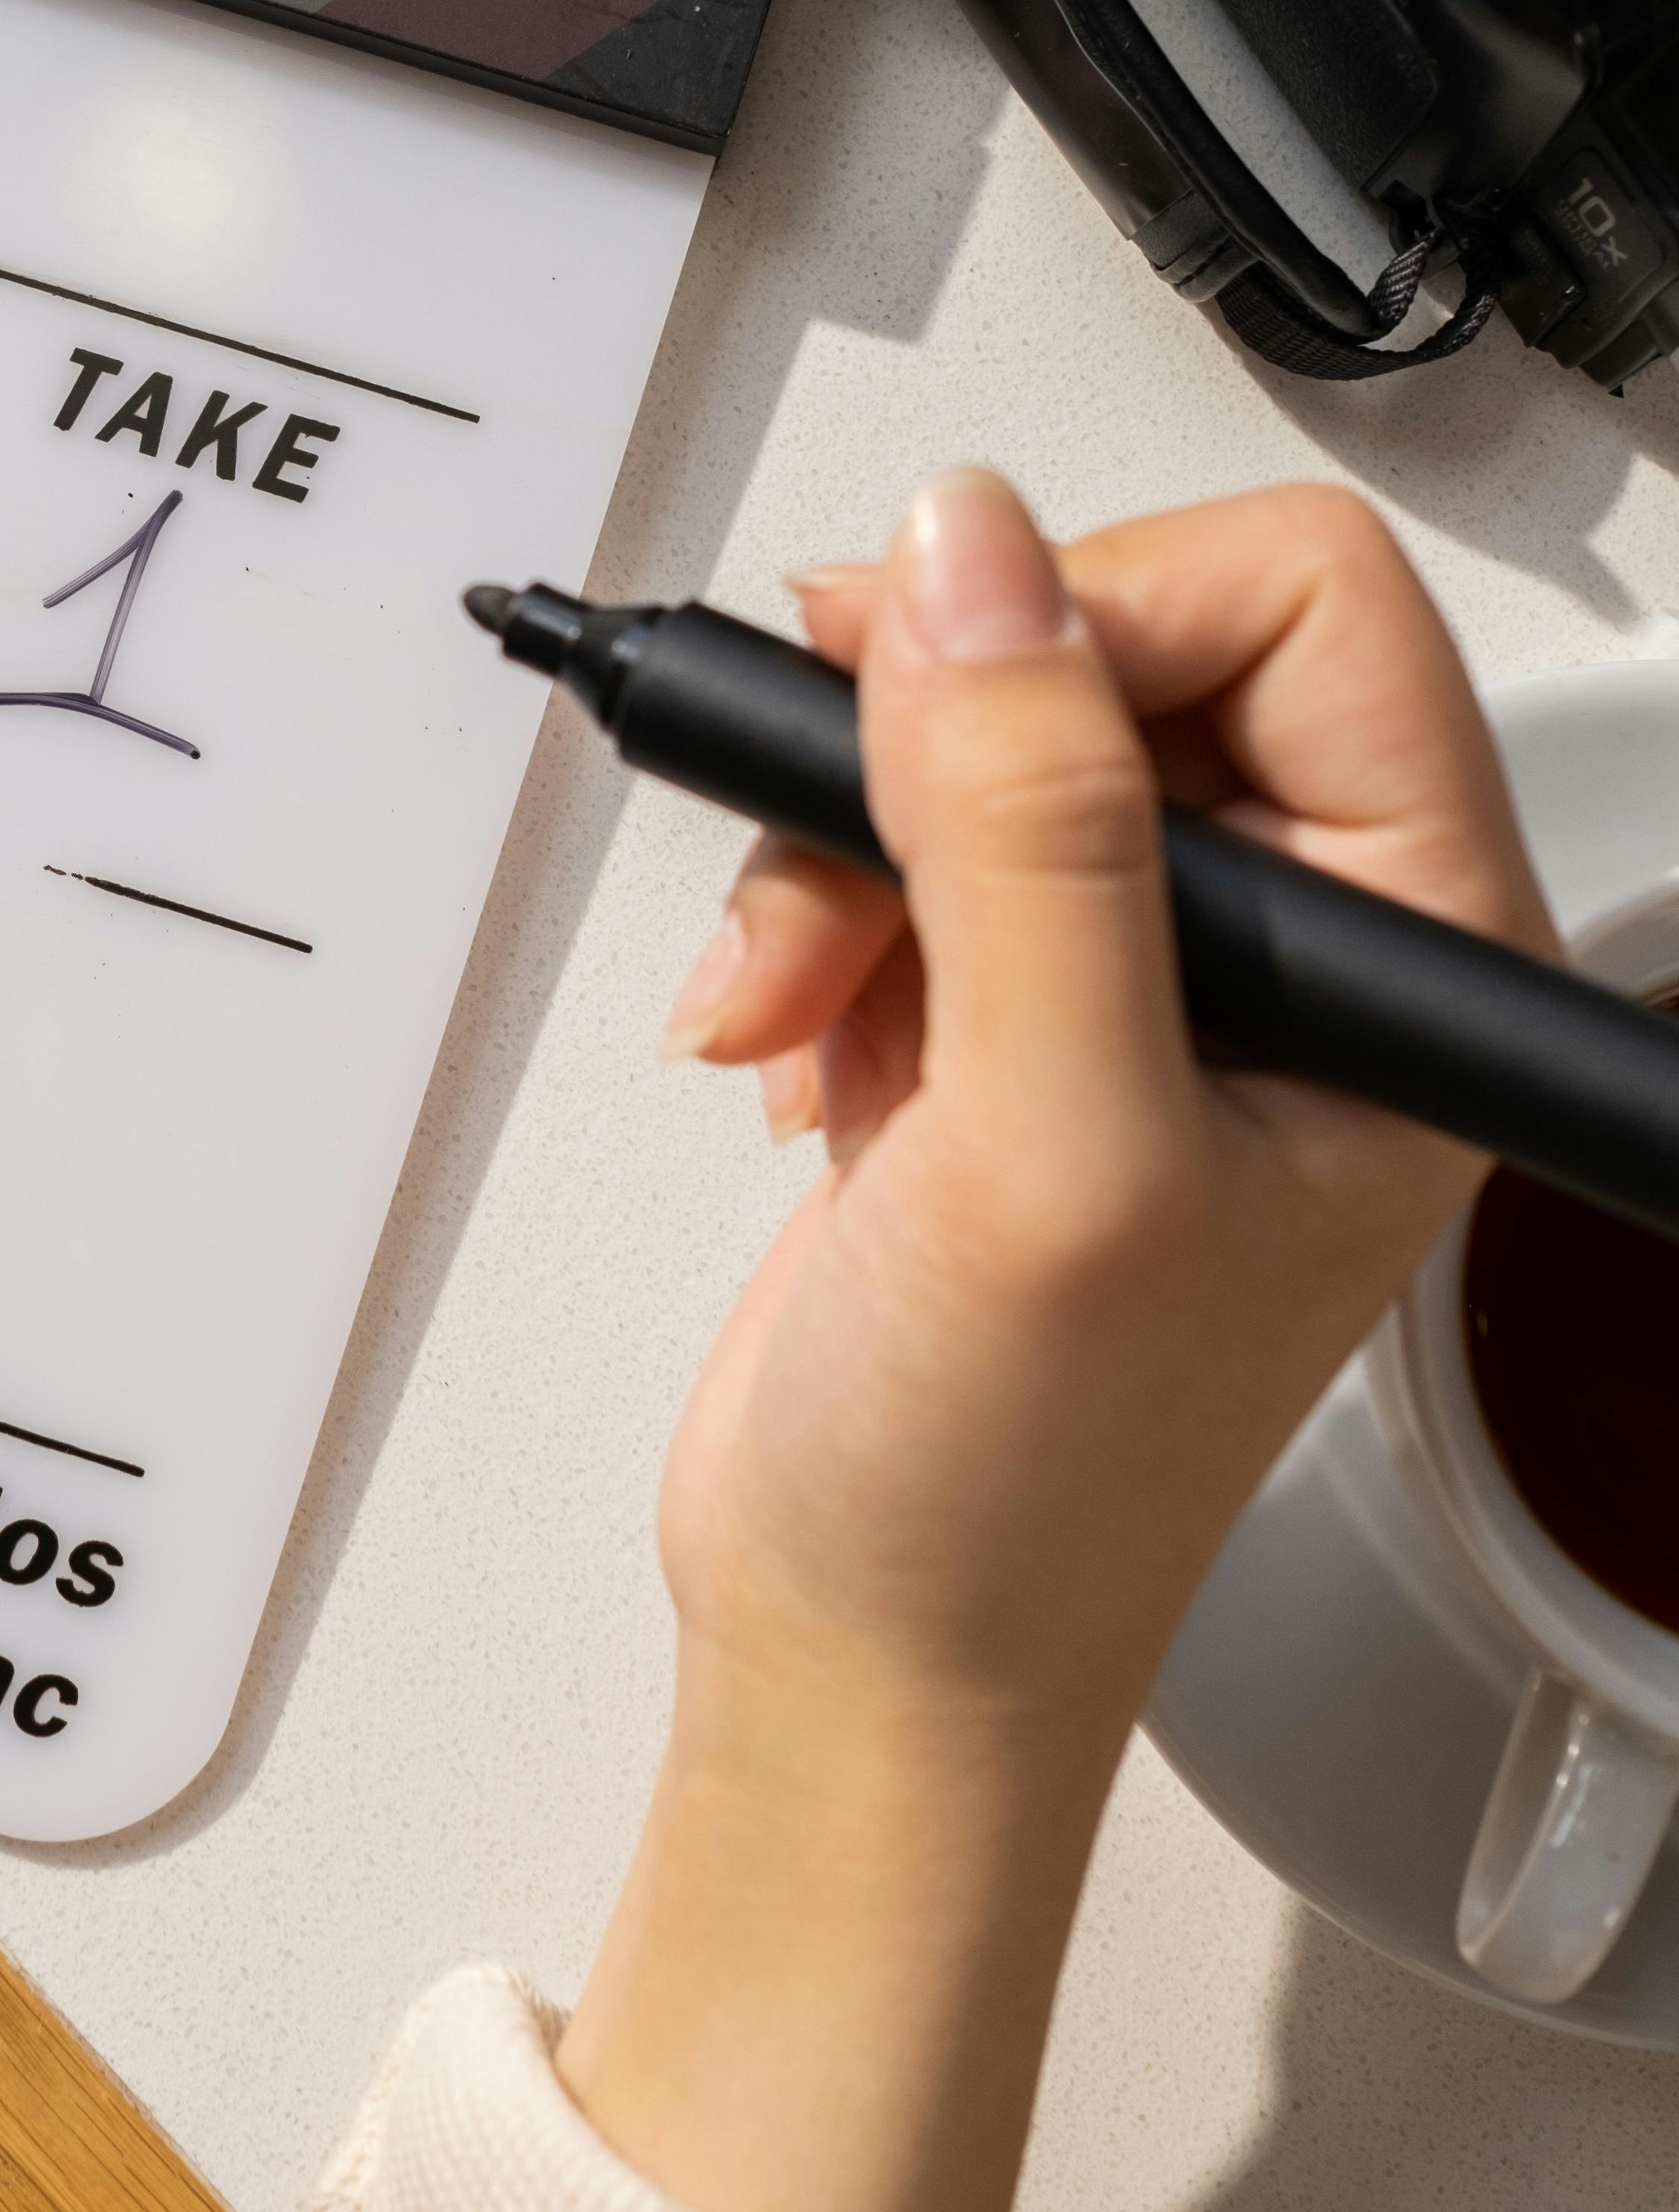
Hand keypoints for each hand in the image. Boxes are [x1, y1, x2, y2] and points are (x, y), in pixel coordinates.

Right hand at [558, 474, 1550, 2211]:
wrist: (866, 1650)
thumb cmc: (1017, 1489)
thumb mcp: (1050, 1142)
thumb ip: (1034, 833)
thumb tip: (976, 561)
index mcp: (1424, 966)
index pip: (1308, 608)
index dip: (1106, 617)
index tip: (943, 699)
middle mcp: (1315, 956)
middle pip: (1136, 644)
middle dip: (943, 731)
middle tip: (826, 819)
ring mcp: (1156, 983)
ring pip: (993, 729)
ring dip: (847, 833)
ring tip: (789, 989)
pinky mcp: (1016, 1010)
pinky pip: (905, 835)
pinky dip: (812, 904)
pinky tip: (787, 1032)